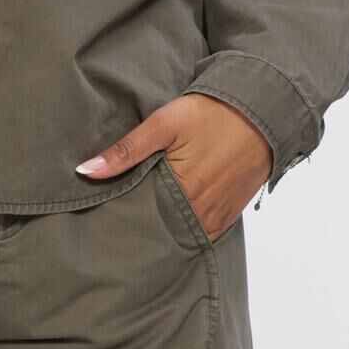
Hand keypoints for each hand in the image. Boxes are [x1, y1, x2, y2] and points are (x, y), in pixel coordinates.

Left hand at [74, 95, 272, 240]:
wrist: (263, 109)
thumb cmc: (212, 113)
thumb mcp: (164, 123)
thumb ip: (126, 151)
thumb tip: (85, 171)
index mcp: (183, 193)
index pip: (143, 224)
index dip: (124, 226)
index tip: (106, 227)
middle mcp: (203, 212)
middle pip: (163, 235)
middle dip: (143, 235)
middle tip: (118, 233)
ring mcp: (219, 216)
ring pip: (184, 238)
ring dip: (166, 234)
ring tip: (142, 230)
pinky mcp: (231, 213)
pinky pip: (205, 234)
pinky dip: (188, 232)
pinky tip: (172, 225)